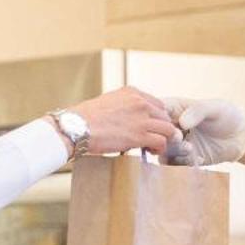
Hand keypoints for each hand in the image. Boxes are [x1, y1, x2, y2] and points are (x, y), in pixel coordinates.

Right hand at [64, 87, 181, 156]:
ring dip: (163, 140)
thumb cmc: (86, 118)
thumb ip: (123, 107)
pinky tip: (149, 152)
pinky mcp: (140, 135)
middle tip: (152, 139)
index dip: (156, 118)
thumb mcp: (108, 103)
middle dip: (161, 129)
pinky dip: (159, 149)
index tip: (150, 128)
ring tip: (152, 147)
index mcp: (132, 92)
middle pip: (165, 116)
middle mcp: (140, 102)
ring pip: (168, 129)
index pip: (157, 104)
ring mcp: (141, 118)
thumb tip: (129, 120)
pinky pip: (162, 142)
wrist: (76, 127)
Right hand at [161, 97, 244, 166]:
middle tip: (181, 139)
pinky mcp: (184, 158)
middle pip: (155, 134)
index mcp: (175, 108)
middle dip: (165, 139)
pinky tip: (199, 158)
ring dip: (173, 152)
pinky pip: (173, 164)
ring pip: (162, 151)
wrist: (241, 136)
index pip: (155, 112)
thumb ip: (198, 111)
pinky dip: (183, 163)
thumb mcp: (214, 108)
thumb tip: (181, 122)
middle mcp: (172, 126)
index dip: (159, 121)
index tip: (174, 126)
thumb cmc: (228, 115)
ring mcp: (177, 143)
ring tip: (191, 149)